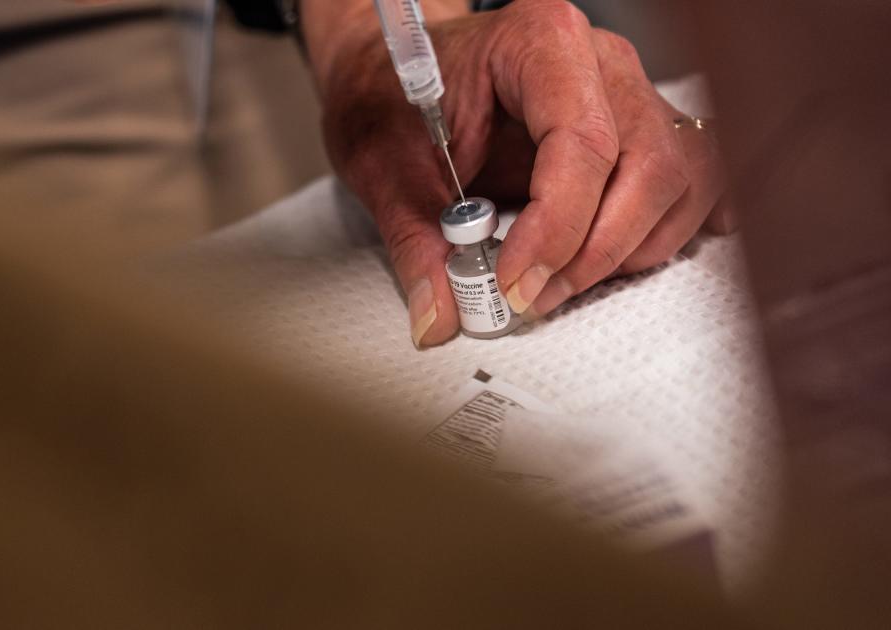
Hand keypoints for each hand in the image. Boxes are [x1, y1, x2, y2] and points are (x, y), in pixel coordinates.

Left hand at [305, 0, 731, 345]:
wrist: (401, 73)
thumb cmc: (396, 97)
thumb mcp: (384, 168)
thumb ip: (415, 242)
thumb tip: (440, 316)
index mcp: (537, 42)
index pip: (582, 140)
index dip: (558, 225)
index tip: (515, 282)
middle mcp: (600, 61)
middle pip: (650, 164)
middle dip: (596, 251)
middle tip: (533, 297)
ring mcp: (630, 93)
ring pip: (682, 179)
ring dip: (631, 249)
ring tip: (561, 283)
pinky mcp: (642, 128)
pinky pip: (693, 179)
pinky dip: (668, 228)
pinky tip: (633, 254)